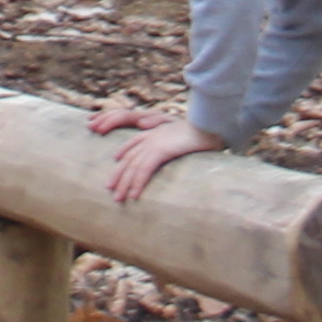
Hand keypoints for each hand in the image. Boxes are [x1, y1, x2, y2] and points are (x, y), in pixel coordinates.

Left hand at [95, 111, 223, 206]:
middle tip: (109, 188)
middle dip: (118, 173)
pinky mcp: (160, 149)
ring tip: (119, 198)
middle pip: (129, 157)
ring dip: (125, 184)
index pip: (134, 142)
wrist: (211, 124)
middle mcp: (152, 136)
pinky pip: (144, 170)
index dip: (124, 151)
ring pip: (133, 166)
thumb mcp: (187, 138)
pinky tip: (134, 195)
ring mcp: (154, 142)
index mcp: (157, 131)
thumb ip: (178, 144)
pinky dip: (138, 183)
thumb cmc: (204, 132)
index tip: (115, 160)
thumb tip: (177, 149)